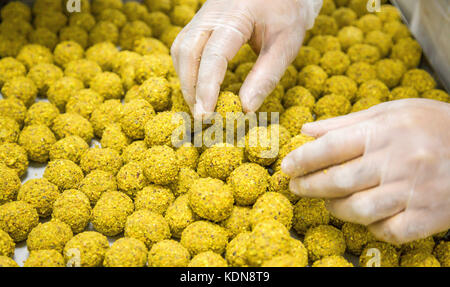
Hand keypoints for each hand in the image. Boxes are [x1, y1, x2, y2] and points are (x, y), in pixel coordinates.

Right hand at [171, 0, 321, 117]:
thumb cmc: (289, 12)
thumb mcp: (286, 44)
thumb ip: (266, 76)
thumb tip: (246, 109)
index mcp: (234, 16)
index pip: (212, 56)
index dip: (206, 88)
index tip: (207, 115)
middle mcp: (211, 12)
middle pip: (187, 52)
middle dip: (191, 88)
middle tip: (202, 117)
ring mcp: (203, 14)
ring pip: (181, 48)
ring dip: (186, 80)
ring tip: (200, 105)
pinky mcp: (202, 20)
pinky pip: (184, 45)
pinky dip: (187, 69)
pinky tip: (197, 86)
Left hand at [281, 99, 449, 243]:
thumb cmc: (431, 125)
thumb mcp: (390, 112)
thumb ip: (346, 123)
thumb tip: (307, 131)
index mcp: (385, 131)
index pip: (332, 146)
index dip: (303, 159)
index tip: (287, 166)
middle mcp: (398, 161)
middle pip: (340, 180)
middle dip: (310, 185)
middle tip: (296, 186)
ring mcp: (414, 191)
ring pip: (360, 209)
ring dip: (336, 208)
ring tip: (328, 201)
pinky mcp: (428, 215)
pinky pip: (389, 230)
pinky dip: (372, 227)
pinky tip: (366, 216)